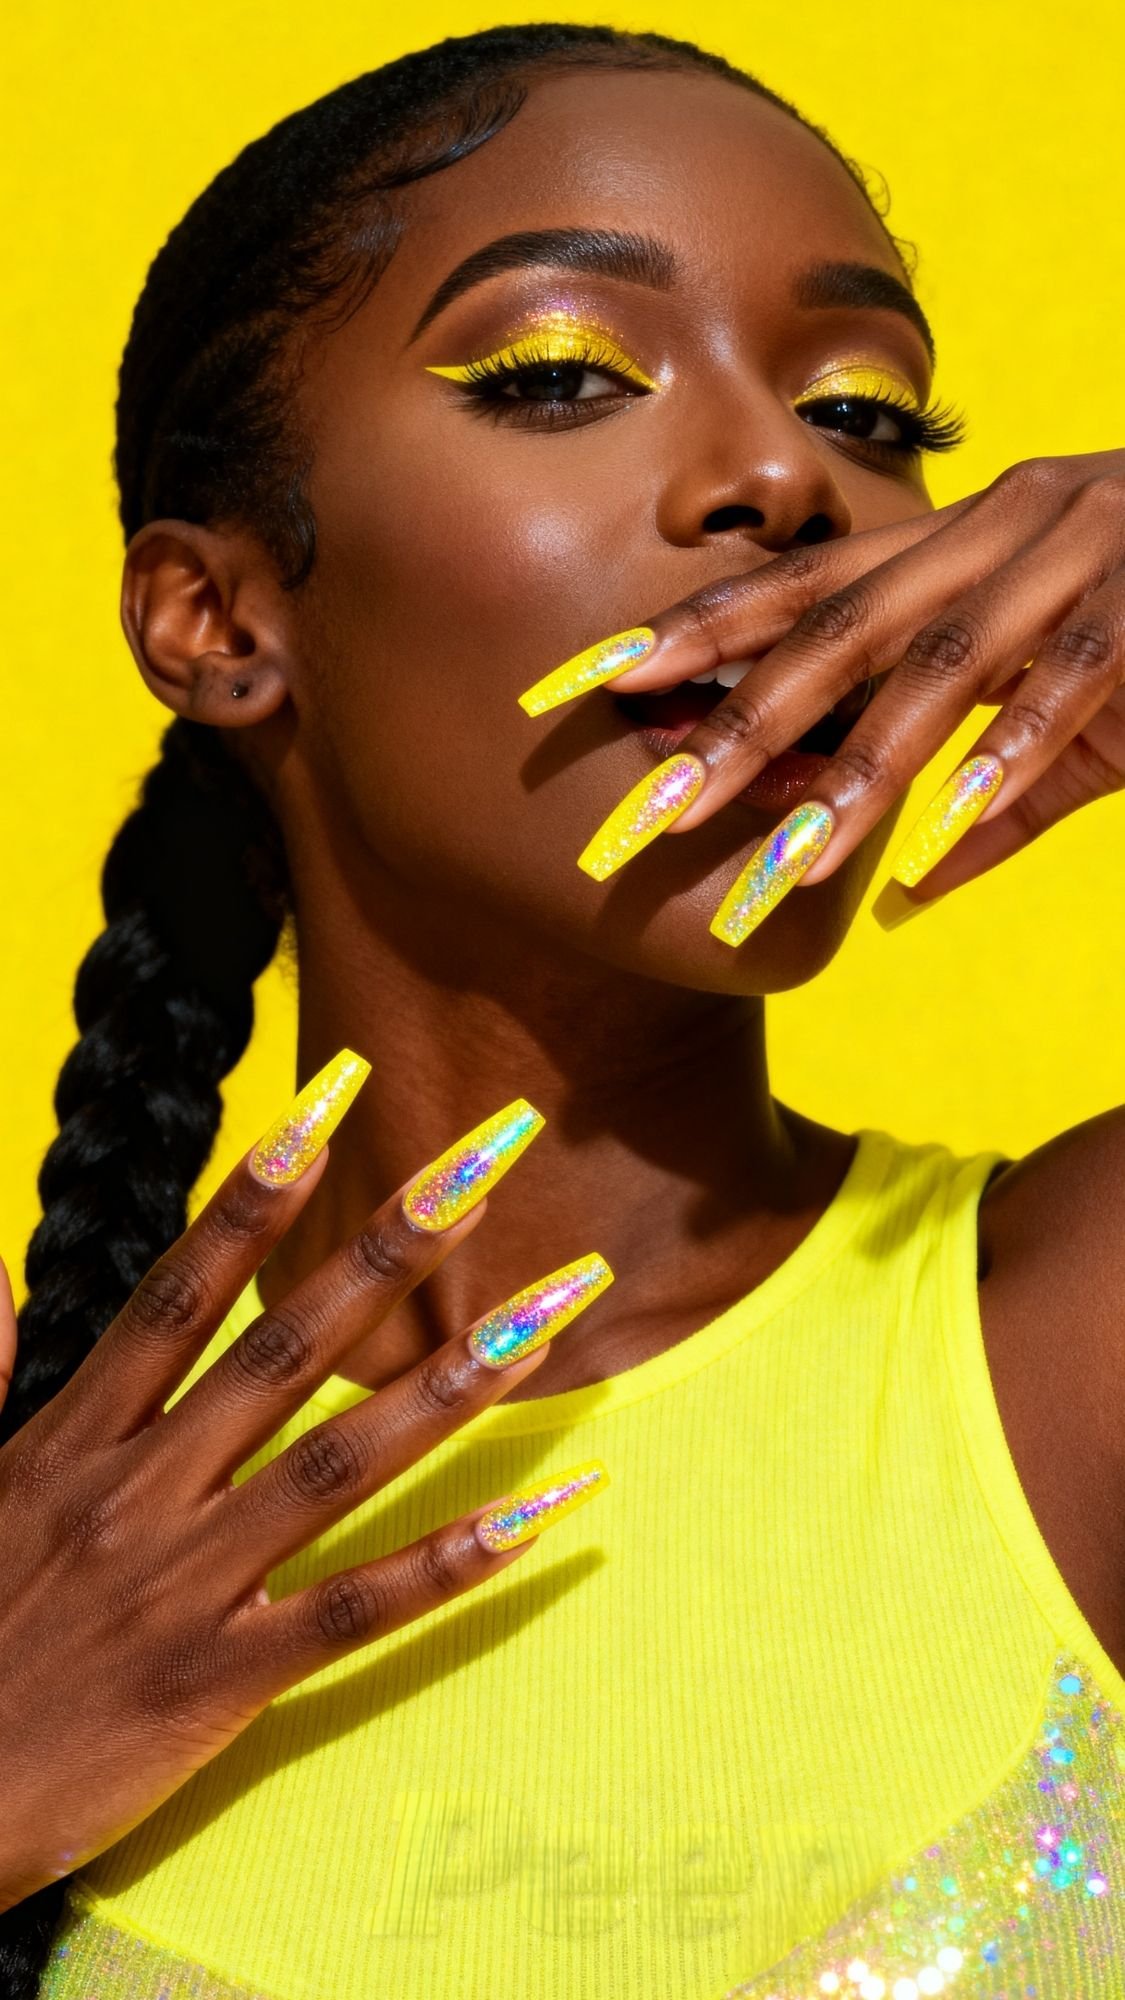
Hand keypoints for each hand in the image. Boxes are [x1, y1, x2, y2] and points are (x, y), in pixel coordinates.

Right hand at [0, 1090, 609, 1910]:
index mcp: (77, 1438)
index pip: (185, 1287)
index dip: (258, 1186)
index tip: (331, 1098)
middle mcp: (142, 1491)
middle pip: (288, 1344)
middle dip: (396, 1242)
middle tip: (493, 1153)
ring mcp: (187, 1584)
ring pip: (343, 1461)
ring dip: (458, 1379)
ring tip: (557, 1307)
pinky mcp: (220, 1682)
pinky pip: (357, 1610)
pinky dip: (456, 1559)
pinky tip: (548, 1510)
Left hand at [533, 452, 1124, 926]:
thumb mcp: (1072, 717)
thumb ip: (990, 803)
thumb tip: (903, 902)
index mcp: (972, 538)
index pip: (813, 582)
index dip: (705, 627)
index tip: (604, 681)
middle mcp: (1008, 531)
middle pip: (846, 628)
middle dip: (741, 715)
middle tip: (653, 802)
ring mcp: (1080, 563)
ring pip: (939, 668)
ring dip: (854, 769)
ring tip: (780, 856)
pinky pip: (1062, 695)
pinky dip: (999, 765)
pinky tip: (938, 837)